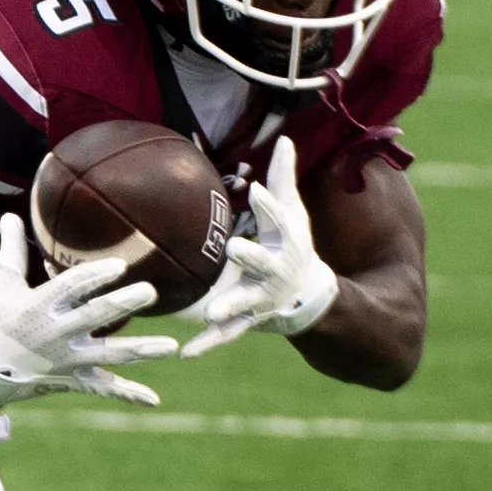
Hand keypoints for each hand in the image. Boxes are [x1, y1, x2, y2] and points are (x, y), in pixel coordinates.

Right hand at [0, 216, 175, 408]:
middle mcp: (54, 335)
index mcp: (37, 307)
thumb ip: (11, 248)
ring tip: (170, 346)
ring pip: (109, 356)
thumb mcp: (0, 283)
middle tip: (150, 292)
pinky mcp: (70, 379)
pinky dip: (127, 394)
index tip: (118, 265)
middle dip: (123, 305)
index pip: (69, 288)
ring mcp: (65, 360)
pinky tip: (153, 399)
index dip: (93, 276)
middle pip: (94, 318)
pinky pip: (102, 388)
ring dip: (140, 351)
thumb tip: (11, 214)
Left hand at [180, 139, 341, 356]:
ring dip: (229, 307)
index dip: (268, 205)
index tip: (255, 190)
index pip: (278, 217)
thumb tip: (287, 137)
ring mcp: (261, 299)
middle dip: (252, 257)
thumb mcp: (294, 211)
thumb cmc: (293, 245)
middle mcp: (275, 270)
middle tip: (235, 250)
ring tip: (210, 312)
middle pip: (263, 263)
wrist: (306, 296)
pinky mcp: (247, 321)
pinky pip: (225, 334)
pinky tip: (185, 353)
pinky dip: (207, 344)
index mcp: (285, 240)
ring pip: (244, 303)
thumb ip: (284, 177)